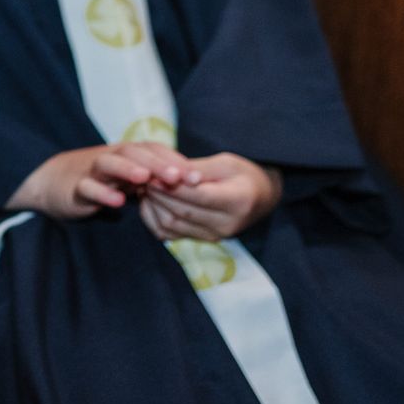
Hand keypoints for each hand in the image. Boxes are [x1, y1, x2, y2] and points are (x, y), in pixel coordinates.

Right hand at [8, 142, 192, 219]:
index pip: (154, 150)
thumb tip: (191, 185)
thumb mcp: (129, 176)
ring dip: (128, 169)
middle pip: (135, 153)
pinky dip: (102, 192)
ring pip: (110, 163)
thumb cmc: (101, 179)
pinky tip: (117, 202)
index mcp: (128, 154)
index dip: (175, 161)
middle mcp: (112, 157)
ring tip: (145, 179)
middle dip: (158, 164)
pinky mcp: (75, 188)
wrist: (53, 181)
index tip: (197, 178)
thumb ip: (154, 178)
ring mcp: (92, 171)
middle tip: (179, 178)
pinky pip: (88, 187)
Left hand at [138, 152, 280, 242]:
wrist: (261, 198)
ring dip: (154, 206)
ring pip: (173, 225)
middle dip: (158, 194)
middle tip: (141, 177)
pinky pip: (171, 234)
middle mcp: (227, 224)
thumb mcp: (226, 162)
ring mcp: (215, 236)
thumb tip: (180, 176)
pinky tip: (150, 202)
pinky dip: (155, 219)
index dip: (171, 186)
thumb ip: (200, 169)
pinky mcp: (204, 241)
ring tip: (144, 186)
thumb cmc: (243, 174)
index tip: (151, 172)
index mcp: (237, 201)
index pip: (197, 196)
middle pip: (182, 212)